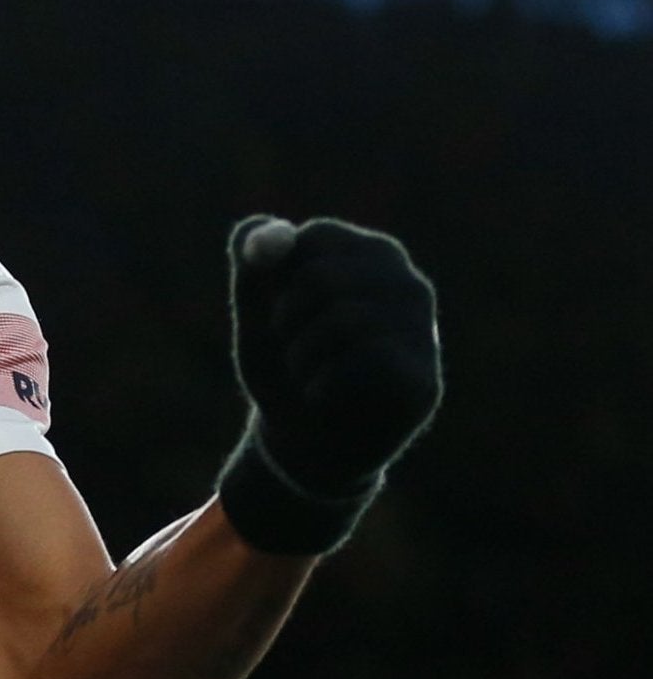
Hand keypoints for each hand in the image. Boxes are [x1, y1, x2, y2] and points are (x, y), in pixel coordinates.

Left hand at [219, 216, 441, 552]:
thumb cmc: (282, 358)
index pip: (314, 238)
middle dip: (287, 320)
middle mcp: (409, 285)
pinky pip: (363, 364)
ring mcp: (424, 334)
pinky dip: (320, 384)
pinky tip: (323, 397)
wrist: (301, 440)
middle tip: (292, 348)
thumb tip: (271, 238)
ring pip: (345, 320)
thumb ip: (253, 254)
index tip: (279, 309)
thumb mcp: (255, 300)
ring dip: (301, 356)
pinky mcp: (423, 381)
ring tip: (306, 374)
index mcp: (372, 254)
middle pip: (324, 278)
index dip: (278, 280)